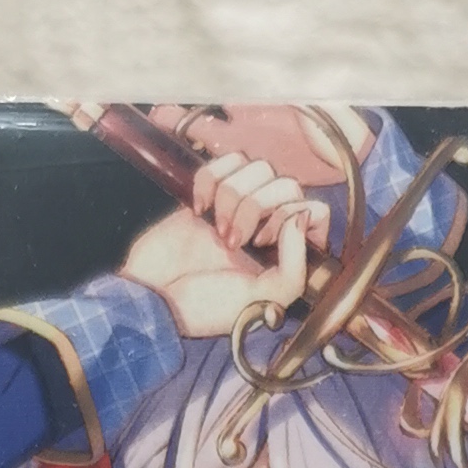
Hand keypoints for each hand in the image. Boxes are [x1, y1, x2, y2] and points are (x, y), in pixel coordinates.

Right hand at [65, 102, 342, 339]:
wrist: (151, 295)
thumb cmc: (204, 306)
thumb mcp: (261, 299)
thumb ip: (295, 268)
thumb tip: (299, 216)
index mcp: (288, 255)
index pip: (316, 211)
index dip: (293, 216)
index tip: (265, 240)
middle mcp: (269, 228)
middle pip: (286, 183)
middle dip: (256, 208)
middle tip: (232, 242)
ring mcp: (240, 207)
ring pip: (257, 167)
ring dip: (232, 196)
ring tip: (215, 231)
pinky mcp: (211, 191)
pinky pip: (225, 160)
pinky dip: (210, 180)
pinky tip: (199, 209)